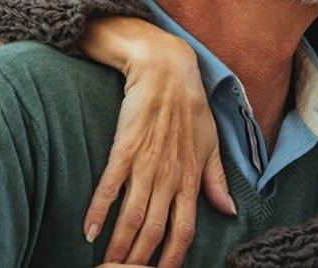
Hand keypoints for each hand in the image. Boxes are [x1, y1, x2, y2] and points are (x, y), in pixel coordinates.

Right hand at [79, 17, 235, 267]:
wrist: (166, 69)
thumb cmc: (191, 106)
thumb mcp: (211, 144)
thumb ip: (216, 181)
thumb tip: (228, 211)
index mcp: (191, 179)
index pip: (184, 230)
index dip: (173, 258)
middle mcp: (170, 177)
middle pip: (154, 231)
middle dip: (140, 260)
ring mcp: (146, 164)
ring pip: (132, 217)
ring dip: (119, 245)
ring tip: (107, 264)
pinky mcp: (124, 148)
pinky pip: (110, 187)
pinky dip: (98, 211)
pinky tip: (88, 231)